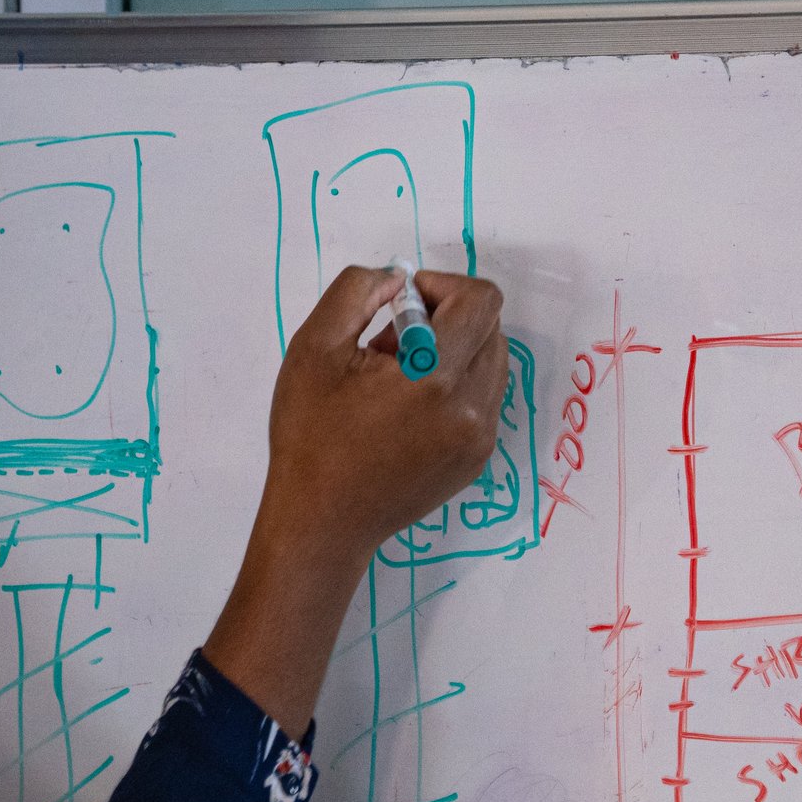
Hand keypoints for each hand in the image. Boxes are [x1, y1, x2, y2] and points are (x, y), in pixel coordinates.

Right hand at [264, 265, 508, 563]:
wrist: (322, 522)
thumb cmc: (310, 436)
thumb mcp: (313, 347)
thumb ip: (356, 291)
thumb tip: (397, 279)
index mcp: (434, 376)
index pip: (481, 300)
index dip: (441, 286)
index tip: (401, 308)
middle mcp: (471, 407)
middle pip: (490, 328)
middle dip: (444, 320)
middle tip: (389, 347)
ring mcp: (479, 438)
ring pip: (491, 362)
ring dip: (452, 353)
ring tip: (398, 380)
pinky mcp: (477, 459)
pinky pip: (484, 399)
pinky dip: (455, 388)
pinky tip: (407, 411)